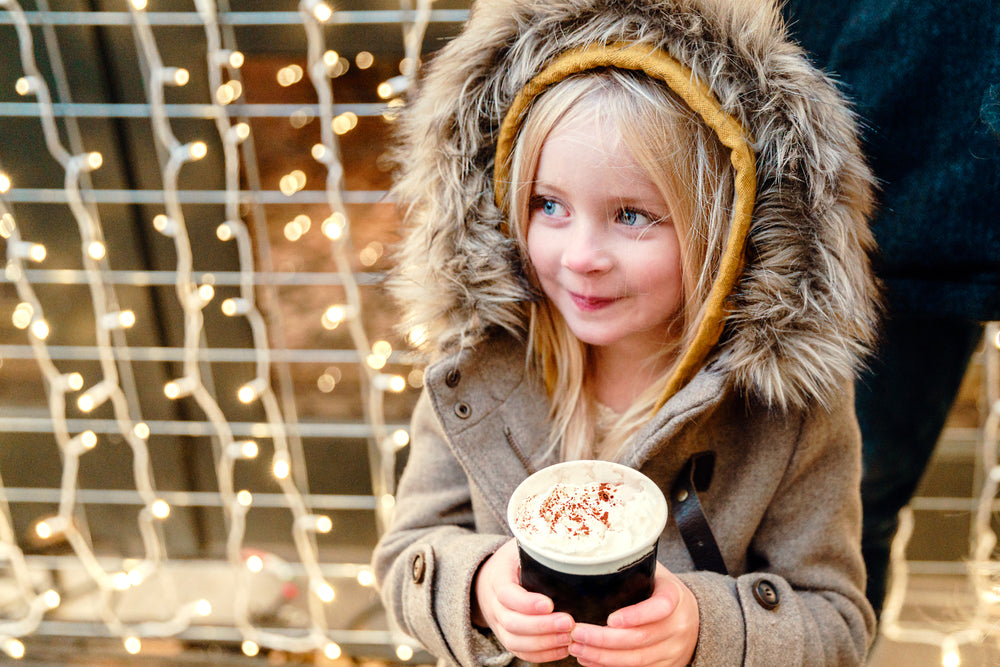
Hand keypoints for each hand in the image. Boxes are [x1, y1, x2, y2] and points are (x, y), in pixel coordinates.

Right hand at [473, 538, 574, 662]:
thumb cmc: (516, 558)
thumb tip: (572, 543)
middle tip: (568, 623)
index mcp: (497, 577)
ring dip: (544, 643)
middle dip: (541, 626)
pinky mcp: (508, 636)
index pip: (506, 594)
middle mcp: (494, 604)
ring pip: (515, 642)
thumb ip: (541, 544)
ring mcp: (499, 623)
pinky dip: (542, 655)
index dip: (526, 603)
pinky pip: (521, 652)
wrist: (491, 576)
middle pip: (512, 622)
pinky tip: (563, 649)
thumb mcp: (524, 544)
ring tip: (569, 638)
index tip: (549, 604)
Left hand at [568, 563, 698, 666]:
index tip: (610, 619)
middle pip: (640, 638)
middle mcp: (677, 626)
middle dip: (604, 639)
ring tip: (576, 648)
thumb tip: (596, 555)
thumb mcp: (654, 573)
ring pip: (636, 660)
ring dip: (602, 656)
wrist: (691, 617)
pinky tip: (589, 659)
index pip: (659, 608)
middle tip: (576, 633)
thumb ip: (631, 566)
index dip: (635, 616)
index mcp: (675, 597)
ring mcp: (673, 649)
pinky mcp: (666, 666)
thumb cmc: (660, 590)